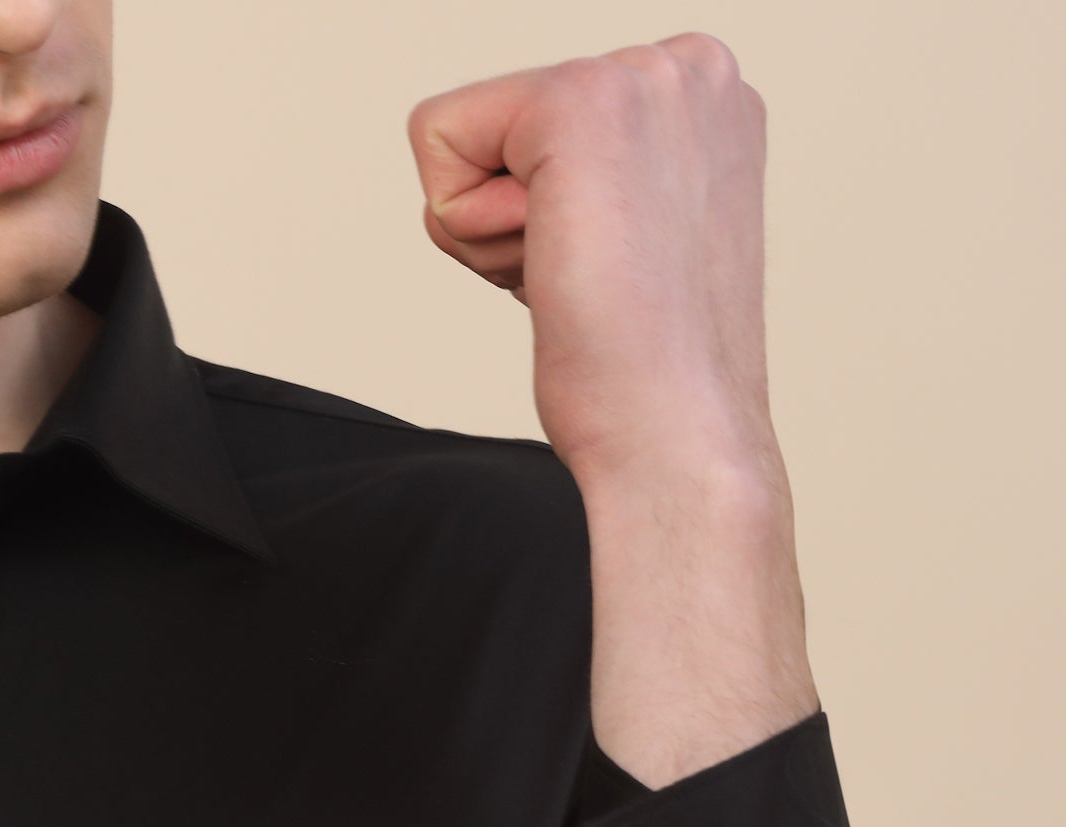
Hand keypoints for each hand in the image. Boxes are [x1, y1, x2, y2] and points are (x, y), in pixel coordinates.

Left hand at [406, 32, 783, 493]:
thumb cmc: (654, 378)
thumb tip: (527, 188)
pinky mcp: (578, 102)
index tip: (614, 273)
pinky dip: (469, 229)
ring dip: (496, 233)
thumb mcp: (638, 243)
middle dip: (517, 219)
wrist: (678, 439)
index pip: (545, 125)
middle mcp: (688, 68)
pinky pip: (439, 137)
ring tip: (583, 280)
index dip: (545, 216)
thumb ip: (594, 187)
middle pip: (503, 124)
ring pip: (468, 134)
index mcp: (707, 101)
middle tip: (594, 285)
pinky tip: (551, 267)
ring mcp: (642, 76)